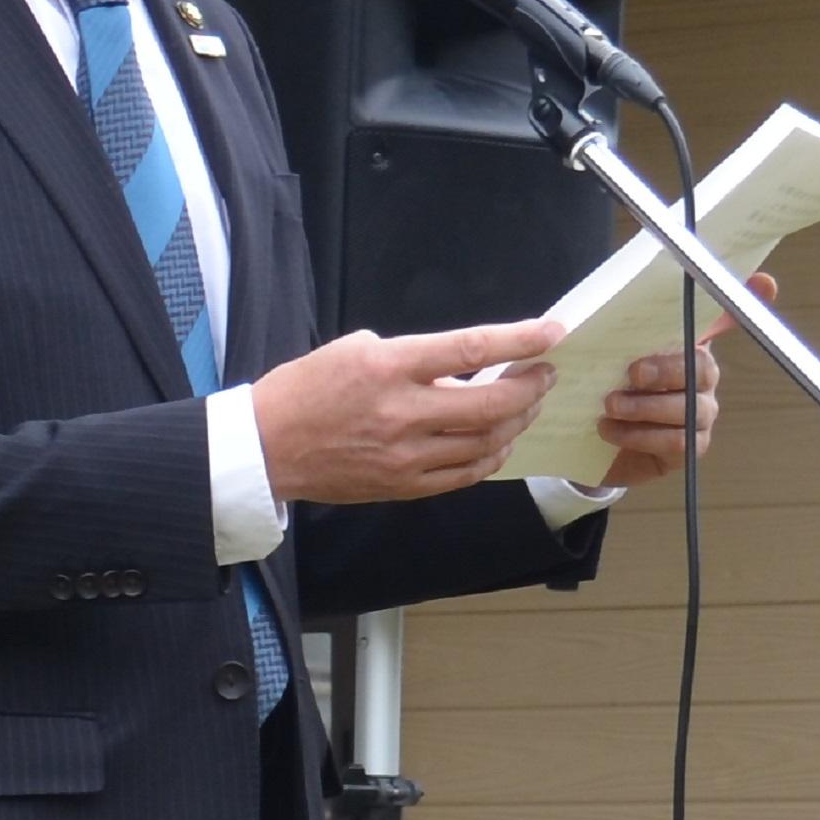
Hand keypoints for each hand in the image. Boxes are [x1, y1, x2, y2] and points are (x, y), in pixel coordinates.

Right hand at [250, 318, 557, 504]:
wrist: (268, 447)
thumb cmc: (307, 389)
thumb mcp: (358, 350)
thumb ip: (415, 359)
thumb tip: (465, 369)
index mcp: (389, 367)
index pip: (471, 349)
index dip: (519, 340)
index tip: (551, 333)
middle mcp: (402, 413)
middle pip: (491, 404)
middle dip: (529, 387)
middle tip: (543, 374)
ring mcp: (405, 456)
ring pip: (485, 442)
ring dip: (516, 421)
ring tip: (525, 404)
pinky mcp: (404, 486)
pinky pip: (465, 474)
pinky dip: (491, 456)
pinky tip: (499, 441)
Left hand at [592, 279, 767, 492]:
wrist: (588, 443)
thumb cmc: (601, 386)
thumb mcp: (596, 355)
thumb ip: (596, 334)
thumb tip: (565, 319)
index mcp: (685, 343)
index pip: (724, 317)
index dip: (750, 299)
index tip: (765, 282)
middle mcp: (701, 376)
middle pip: (702, 367)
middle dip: (667, 369)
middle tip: (632, 373)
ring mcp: (701, 413)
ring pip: (690, 408)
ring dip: (646, 407)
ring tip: (610, 406)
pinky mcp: (690, 448)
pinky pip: (678, 442)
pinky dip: (641, 436)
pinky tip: (611, 431)